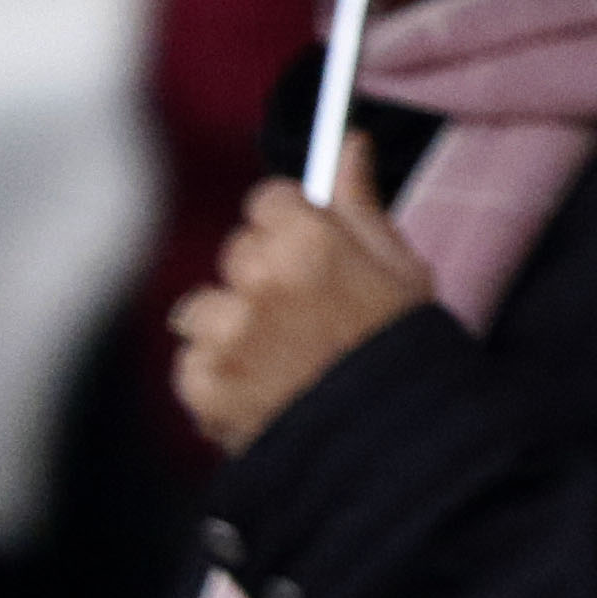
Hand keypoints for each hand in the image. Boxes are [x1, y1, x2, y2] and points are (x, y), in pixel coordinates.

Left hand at [168, 172, 437, 456]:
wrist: (394, 452)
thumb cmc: (404, 355)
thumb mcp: (401, 271)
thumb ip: (361, 205)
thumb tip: (348, 144)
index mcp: (312, 242)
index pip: (268, 200)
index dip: (293, 228)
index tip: (311, 256)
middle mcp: (260, 279)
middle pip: (238, 250)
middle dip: (264, 276)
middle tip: (308, 319)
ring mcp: (226, 334)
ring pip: (205, 305)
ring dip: (233, 326)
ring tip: (282, 362)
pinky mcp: (202, 383)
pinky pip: (192, 360)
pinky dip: (218, 376)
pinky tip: (264, 390)